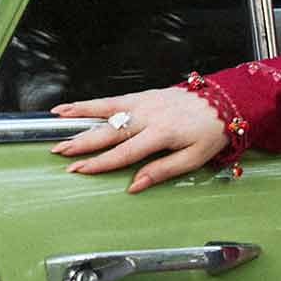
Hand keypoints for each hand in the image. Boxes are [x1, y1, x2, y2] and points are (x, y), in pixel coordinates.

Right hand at [49, 87, 229, 193]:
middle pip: (109, 131)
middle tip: (60, 153)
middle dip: (82, 143)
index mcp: (161, 134)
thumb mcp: (193, 158)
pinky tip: (70, 108)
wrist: (223, 102)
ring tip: (57, 125)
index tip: (80, 170)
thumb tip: (135, 185)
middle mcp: (148, 116)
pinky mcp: (140, 95)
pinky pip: (110, 100)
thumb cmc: (209, 133)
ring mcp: (142, 103)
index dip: (101, 163)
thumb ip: (162, 171)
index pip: (124, 152)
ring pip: (104, 111)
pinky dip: (88, 103)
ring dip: (78, 118)